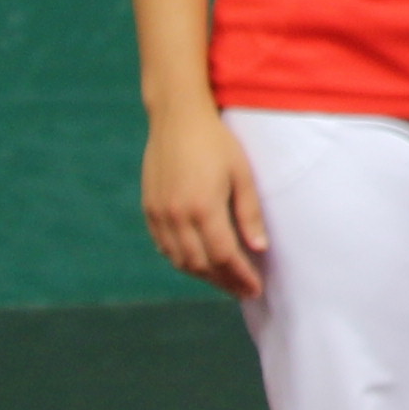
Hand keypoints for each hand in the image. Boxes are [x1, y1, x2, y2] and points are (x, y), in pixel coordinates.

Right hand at [142, 105, 270, 296]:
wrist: (177, 119)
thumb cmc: (217, 142)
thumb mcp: (242, 174)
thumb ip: (249, 213)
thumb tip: (259, 249)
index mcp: (203, 207)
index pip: (224, 256)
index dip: (240, 276)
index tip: (256, 289)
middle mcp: (176, 216)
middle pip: (200, 264)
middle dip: (224, 282)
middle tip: (244, 290)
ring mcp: (159, 214)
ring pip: (179, 259)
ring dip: (203, 275)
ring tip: (225, 281)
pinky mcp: (149, 209)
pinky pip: (164, 246)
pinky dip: (181, 260)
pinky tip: (198, 263)